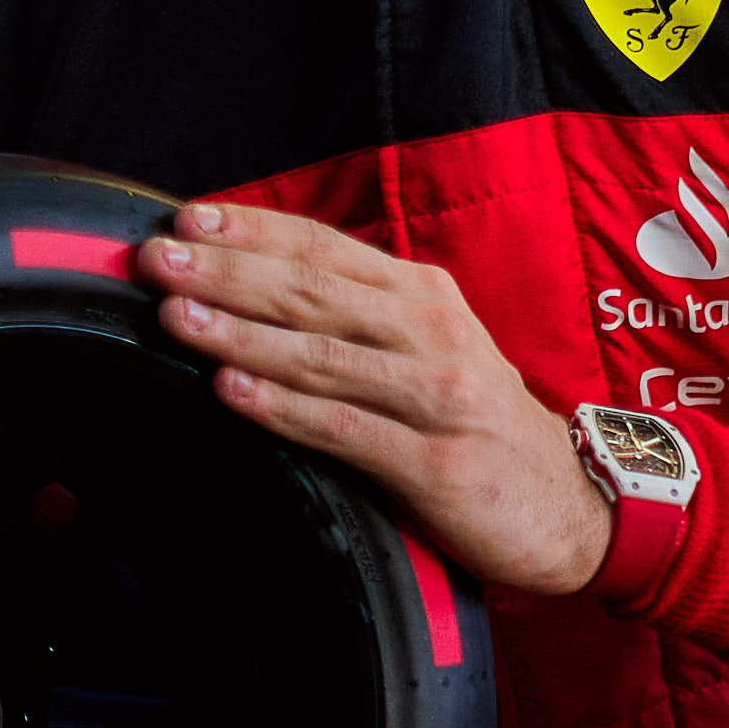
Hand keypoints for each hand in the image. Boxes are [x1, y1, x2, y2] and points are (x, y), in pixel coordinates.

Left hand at [136, 200, 611, 599]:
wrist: (571, 506)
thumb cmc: (476, 424)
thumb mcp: (429, 349)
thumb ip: (357, 317)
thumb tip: (254, 288)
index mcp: (423, 295)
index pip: (324, 248)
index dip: (254, 231)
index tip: (188, 220)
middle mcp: (432, 332)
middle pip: (313, 291)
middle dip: (227, 272)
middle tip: (157, 261)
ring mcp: (436, 396)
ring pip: (323, 353)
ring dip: (241, 333)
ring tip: (176, 318)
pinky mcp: (436, 462)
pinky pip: (345, 428)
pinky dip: (285, 407)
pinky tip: (233, 391)